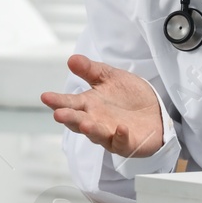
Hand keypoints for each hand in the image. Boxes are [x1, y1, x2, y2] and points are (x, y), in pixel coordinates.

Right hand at [40, 54, 165, 157]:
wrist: (155, 110)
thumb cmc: (129, 96)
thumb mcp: (109, 77)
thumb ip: (90, 70)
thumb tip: (72, 59)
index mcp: (89, 104)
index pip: (70, 103)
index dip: (57, 100)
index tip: (46, 96)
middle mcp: (95, 121)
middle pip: (78, 121)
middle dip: (69, 118)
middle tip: (59, 114)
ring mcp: (110, 134)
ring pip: (97, 134)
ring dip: (90, 129)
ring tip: (84, 123)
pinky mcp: (126, 143)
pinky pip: (122, 142)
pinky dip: (121, 137)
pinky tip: (121, 129)